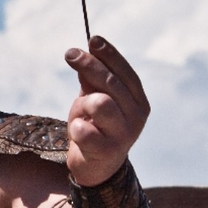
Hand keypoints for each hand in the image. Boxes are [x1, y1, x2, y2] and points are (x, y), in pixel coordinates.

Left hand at [64, 35, 149, 185]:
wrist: (96, 168)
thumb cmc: (96, 127)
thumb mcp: (94, 99)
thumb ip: (92, 79)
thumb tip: (84, 51)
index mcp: (137, 100)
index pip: (125, 72)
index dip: (110, 54)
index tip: (92, 39)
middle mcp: (136, 116)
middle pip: (111, 83)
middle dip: (88, 65)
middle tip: (69, 54)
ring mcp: (124, 135)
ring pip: (100, 103)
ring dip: (82, 105)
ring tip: (80, 116)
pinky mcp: (107, 152)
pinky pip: (84, 130)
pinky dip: (75, 127)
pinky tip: (77, 133)